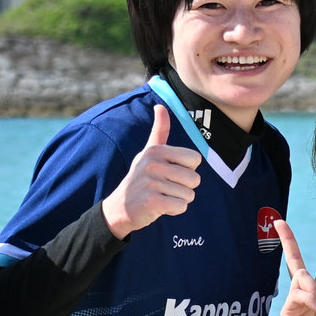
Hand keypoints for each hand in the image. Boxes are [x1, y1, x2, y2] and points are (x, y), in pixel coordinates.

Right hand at [102, 106, 202, 238]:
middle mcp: (153, 163)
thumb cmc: (141, 178)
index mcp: (157, 150)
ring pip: (189, 195)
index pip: (195, 159)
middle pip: (195, 179)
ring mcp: (152, 182)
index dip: (187, 169)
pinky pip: (181, 206)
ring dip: (178, 200)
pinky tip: (159, 206)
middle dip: (184, 188)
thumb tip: (160, 106)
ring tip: (161, 196)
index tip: (170, 172)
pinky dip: (174, 210)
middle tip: (164, 188)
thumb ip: (159, 130)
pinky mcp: (152, 201)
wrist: (120, 207)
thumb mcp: (148, 152)